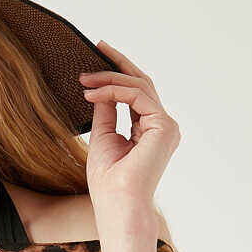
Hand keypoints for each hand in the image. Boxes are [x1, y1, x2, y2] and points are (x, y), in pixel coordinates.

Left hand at [79, 40, 179, 232]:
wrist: (117, 205)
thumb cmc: (108, 183)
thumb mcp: (102, 137)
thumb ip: (106, 111)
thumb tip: (100, 89)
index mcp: (149, 131)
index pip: (136, 94)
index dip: (119, 74)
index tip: (98, 57)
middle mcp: (161, 127)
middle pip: (142, 84)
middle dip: (118, 64)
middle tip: (98, 47)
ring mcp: (165, 127)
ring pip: (139, 86)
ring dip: (110, 78)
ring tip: (86, 79)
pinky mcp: (163, 127)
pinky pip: (136, 96)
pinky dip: (113, 90)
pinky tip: (93, 92)